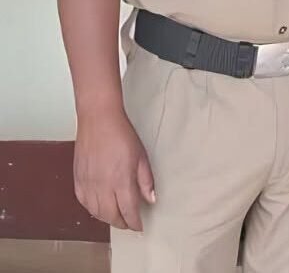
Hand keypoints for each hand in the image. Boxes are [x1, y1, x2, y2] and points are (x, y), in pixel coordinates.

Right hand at [73, 107, 155, 230]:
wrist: (98, 121)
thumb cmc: (122, 135)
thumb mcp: (142, 157)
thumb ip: (145, 180)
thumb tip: (150, 199)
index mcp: (121, 180)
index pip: (128, 210)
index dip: (134, 222)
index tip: (140, 227)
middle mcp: (102, 186)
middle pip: (110, 215)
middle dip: (121, 223)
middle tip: (130, 224)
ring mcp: (88, 184)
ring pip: (96, 212)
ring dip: (107, 218)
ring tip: (117, 218)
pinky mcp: (77, 180)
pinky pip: (84, 203)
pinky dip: (93, 210)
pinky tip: (100, 208)